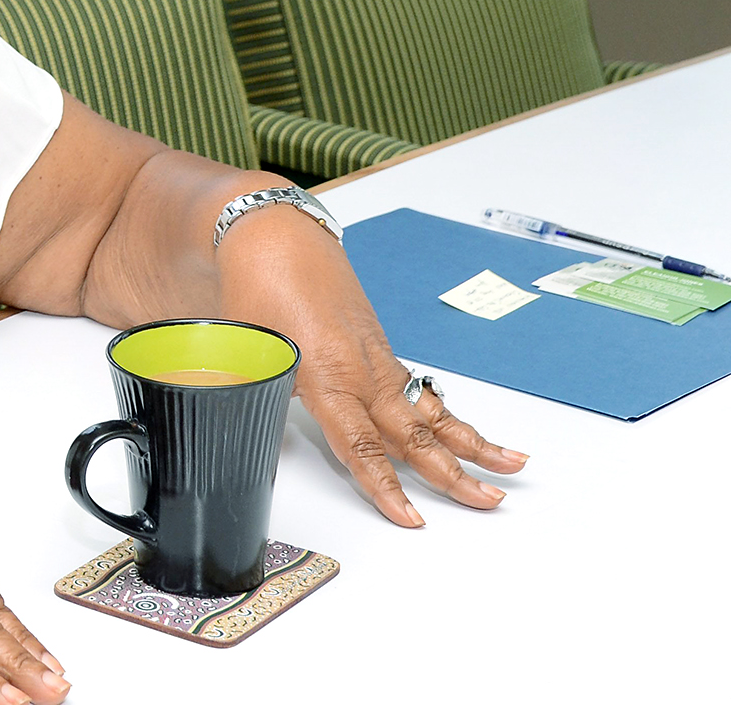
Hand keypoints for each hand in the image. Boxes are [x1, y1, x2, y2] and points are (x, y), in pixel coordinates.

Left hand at [221, 208, 528, 525]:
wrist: (275, 236)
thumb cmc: (257, 288)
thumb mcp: (247, 351)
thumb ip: (253, 398)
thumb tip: (241, 429)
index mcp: (326, 378)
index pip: (360, 445)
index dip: (385, 485)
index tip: (411, 517)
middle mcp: (361, 372)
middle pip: (413, 435)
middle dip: (453, 474)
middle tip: (490, 502)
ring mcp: (376, 359)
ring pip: (429, 412)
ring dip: (471, 443)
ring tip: (512, 466)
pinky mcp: (379, 347)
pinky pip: (419, 389)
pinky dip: (447, 413)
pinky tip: (467, 431)